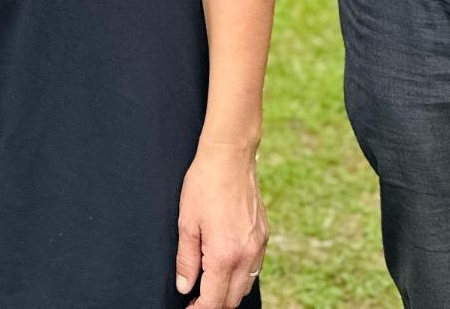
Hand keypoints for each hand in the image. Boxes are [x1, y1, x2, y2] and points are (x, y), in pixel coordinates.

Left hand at [175, 142, 265, 305]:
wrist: (231, 156)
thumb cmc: (205, 184)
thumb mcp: (186, 222)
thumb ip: (186, 260)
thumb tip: (185, 287)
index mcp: (224, 254)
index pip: (214, 300)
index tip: (188, 308)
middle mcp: (246, 255)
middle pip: (232, 299)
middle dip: (214, 305)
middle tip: (195, 300)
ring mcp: (258, 246)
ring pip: (245, 286)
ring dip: (228, 293)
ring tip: (209, 285)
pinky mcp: (264, 236)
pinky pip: (254, 268)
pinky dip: (240, 276)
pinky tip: (225, 267)